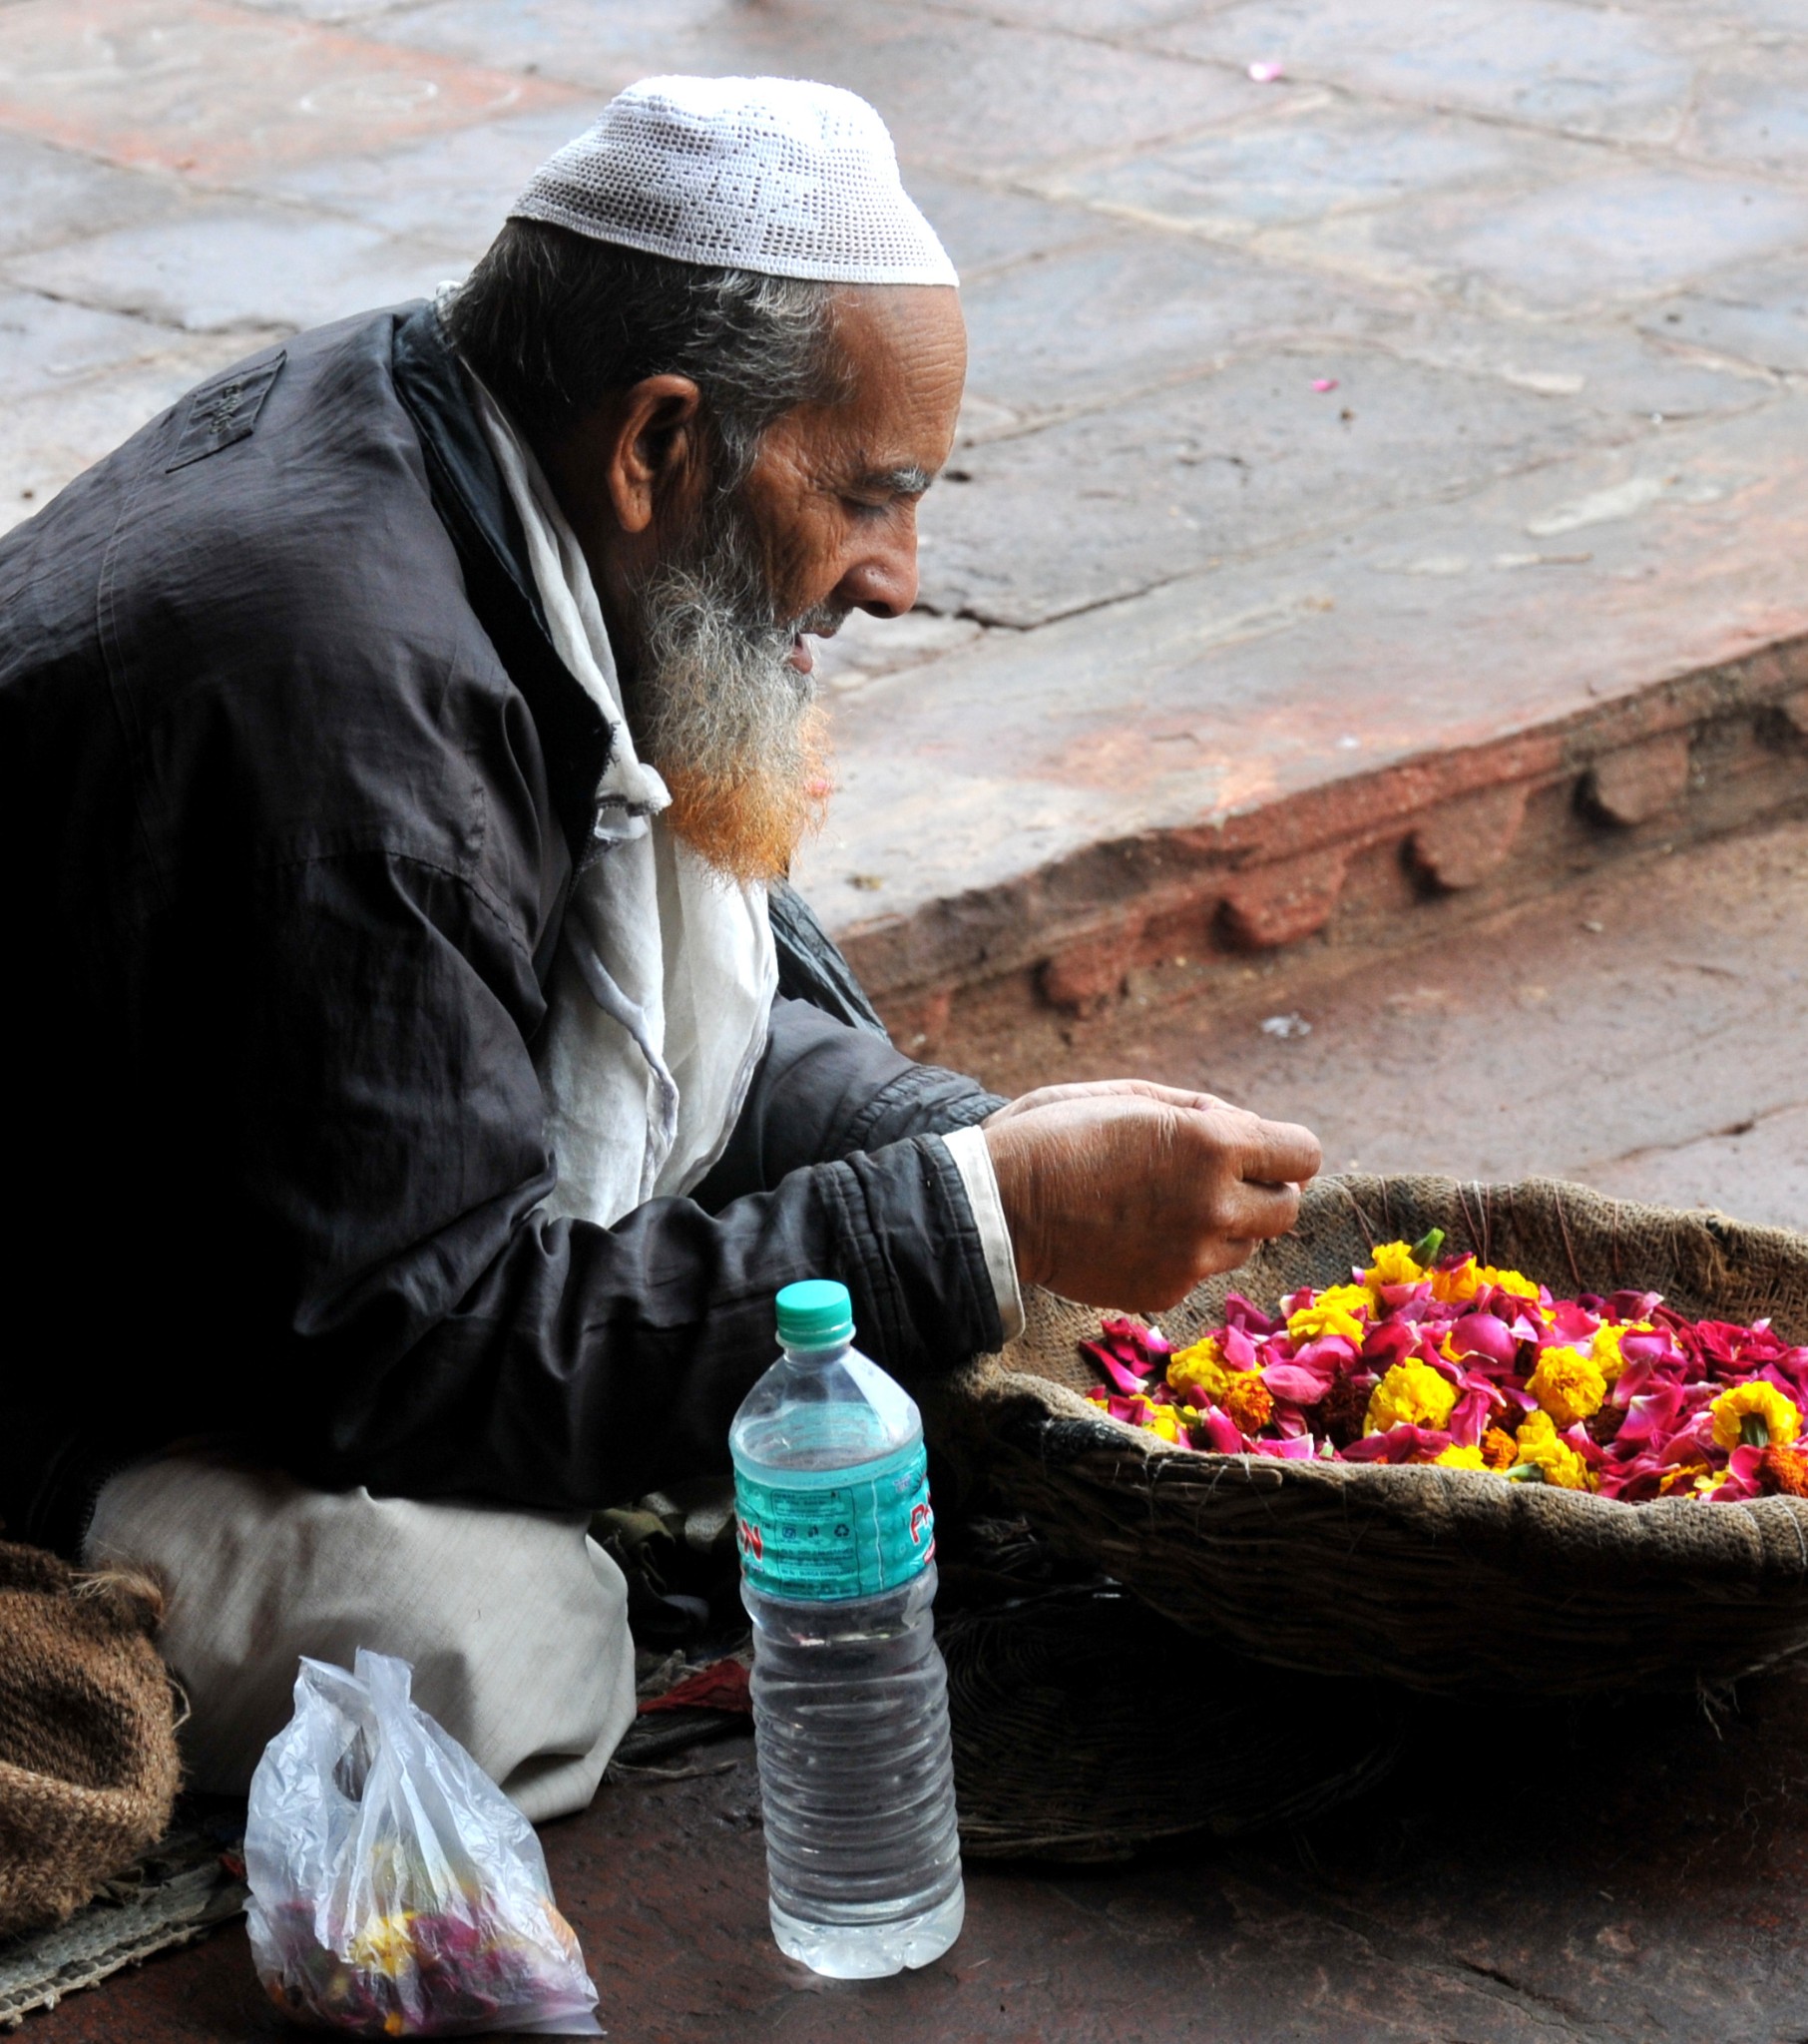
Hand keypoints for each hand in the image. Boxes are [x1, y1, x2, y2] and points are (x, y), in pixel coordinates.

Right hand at [982, 1082, 1320, 1311]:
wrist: (997, 1208)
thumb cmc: (1055, 1134)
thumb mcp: (1130, 1095)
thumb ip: (1201, 1112)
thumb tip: (1247, 1132)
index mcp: (1213, 1144)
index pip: (1304, 1154)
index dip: (1281, 1149)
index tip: (1255, 1151)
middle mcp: (1216, 1206)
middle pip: (1288, 1209)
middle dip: (1262, 1190)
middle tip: (1217, 1180)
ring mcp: (1194, 1257)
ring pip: (1248, 1244)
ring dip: (1224, 1224)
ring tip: (1165, 1206)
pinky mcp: (1168, 1291)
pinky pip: (1201, 1270)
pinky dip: (1183, 1253)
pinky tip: (1136, 1233)